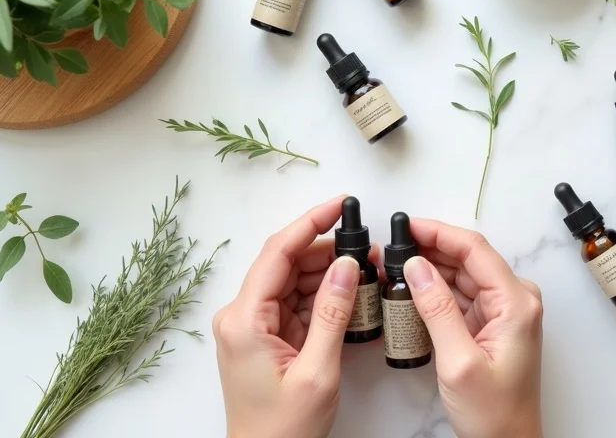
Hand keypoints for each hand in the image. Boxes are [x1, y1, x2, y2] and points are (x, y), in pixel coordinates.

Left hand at [213, 196, 372, 437]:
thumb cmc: (282, 430)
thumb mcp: (318, 371)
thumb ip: (333, 314)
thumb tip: (347, 265)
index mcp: (244, 320)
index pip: (278, 253)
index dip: (311, 223)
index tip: (339, 204)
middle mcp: (241, 316)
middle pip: (287, 263)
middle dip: (328, 251)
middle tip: (368, 248)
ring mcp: (251, 326)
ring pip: (294, 282)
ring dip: (329, 274)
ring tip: (366, 270)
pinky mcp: (264, 337)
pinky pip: (296, 304)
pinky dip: (323, 297)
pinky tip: (350, 294)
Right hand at [403, 219, 543, 437]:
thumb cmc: (495, 414)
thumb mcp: (458, 361)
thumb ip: (437, 309)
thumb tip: (417, 267)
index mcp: (516, 302)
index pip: (475, 250)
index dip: (439, 232)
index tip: (408, 226)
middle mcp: (515, 300)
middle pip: (468, 258)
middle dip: (429, 249)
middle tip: (391, 248)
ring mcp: (504, 312)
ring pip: (462, 276)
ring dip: (430, 269)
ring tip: (394, 265)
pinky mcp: (491, 325)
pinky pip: (461, 296)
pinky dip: (436, 291)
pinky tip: (412, 289)